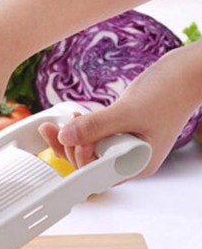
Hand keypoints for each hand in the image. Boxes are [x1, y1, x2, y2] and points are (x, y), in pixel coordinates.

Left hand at [37, 44, 201, 175]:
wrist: (186, 73)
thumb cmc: (169, 92)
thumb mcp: (128, 111)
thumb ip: (96, 126)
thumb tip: (65, 137)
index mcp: (136, 165)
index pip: (97, 175)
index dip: (80, 160)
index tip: (74, 139)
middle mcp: (129, 160)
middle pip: (89, 165)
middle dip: (71, 147)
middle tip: (63, 128)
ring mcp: (125, 147)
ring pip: (89, 151)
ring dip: (71, 138)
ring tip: (60, 122)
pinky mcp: (120, 133)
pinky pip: (94, 137)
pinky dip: (81, 130)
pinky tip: (71, 119)